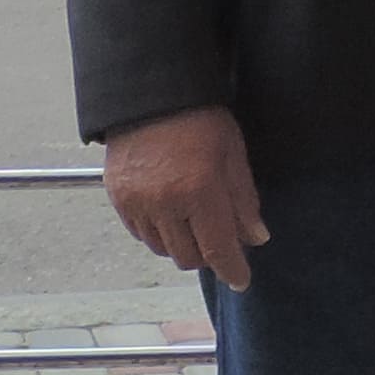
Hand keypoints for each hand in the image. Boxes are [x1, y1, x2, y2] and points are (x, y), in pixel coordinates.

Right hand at [106, 107, 267, 285]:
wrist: (151, 93)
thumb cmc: (200, 118)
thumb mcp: (232, 153)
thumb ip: (243, 200)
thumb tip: (256, 238)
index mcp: (199, 190)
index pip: (218, 249)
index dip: (232, 270)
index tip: (241, 281)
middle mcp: (164, 203)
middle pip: (189, 257)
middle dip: (208, 255)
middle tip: (220, 239)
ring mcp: (137, 202)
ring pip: (163, 249)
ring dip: (183, 245)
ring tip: (194, 222)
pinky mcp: (118, 197)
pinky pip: (141, 234)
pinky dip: (159, 233)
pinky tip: (171, 215)